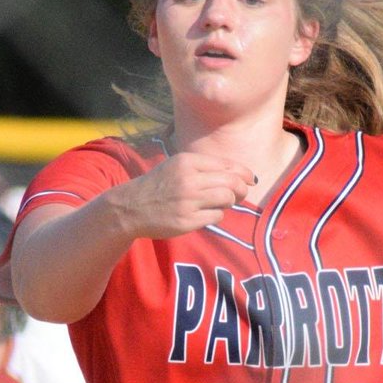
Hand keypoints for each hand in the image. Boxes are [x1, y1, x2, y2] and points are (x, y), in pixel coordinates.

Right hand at [112, 153, 253, 239]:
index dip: (244, 173)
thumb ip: (205, 168)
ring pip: (227, 199)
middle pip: (231, 182)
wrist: (131, 207)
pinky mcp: (187, 220)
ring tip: (221, 203)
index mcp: (187, 162)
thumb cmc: (159, 185)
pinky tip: (206, 214)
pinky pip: (216, 216)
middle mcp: (189, 179)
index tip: (251, 179)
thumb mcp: (177, 166)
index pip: (227, 165)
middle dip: (242, 189)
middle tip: (242, 194)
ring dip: (229, 202)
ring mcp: (188, 201)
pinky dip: (217, 215)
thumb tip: (241, 175)